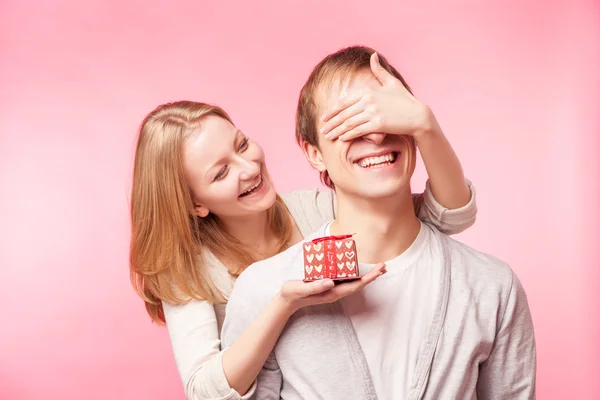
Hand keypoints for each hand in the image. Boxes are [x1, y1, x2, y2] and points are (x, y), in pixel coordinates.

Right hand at [277, 263, 386, 312]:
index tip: (379, 271)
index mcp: (332, 293)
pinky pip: (345, 279)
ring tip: (377, 268)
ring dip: (366, 275)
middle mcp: (335, 291)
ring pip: (353, 282)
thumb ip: (315, 286)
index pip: (355, 286)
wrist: (287, 300)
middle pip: (358, 284)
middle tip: (384, 266)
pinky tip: (357, 268)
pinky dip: (354, 273)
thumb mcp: (301, 289)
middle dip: (372, 276)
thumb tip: (331, 282)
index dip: (368, 278)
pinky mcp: (328, 285)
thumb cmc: (293, 294)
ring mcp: (332, 289)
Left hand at [319, 52, 439, 141]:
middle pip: (344, 114)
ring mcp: (374, 112)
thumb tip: (373, 55)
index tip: (324, 118)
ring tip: (328, 137)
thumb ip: (379, 70)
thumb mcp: (392, 82)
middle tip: (322, 131)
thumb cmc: (405, 100)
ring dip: (337, 131)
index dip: (332, 111)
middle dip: (331, 123)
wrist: (418, 115)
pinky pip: (359, 130)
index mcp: (369, 91)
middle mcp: (369, 101)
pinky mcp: (379, 124)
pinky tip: (342, 138)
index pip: (344, 102)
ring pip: (349, 123)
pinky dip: (349, 134)